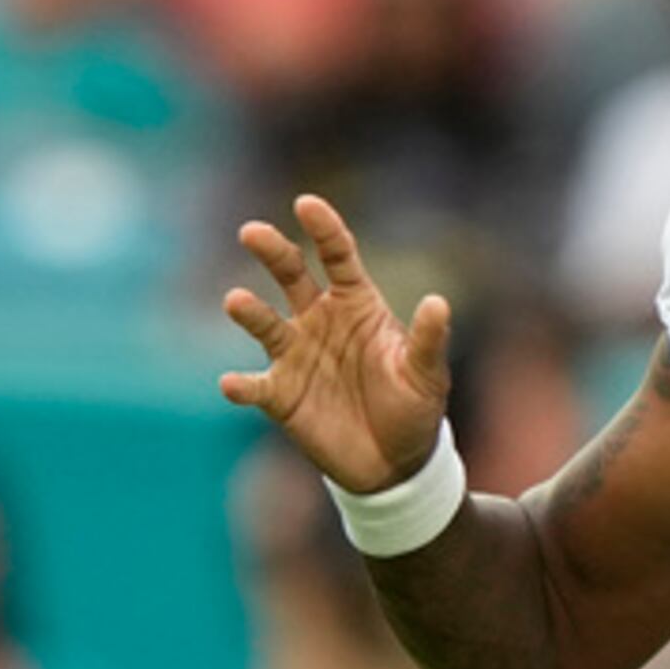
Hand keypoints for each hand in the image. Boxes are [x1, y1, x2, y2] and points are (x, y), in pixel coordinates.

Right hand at [218, 194, 455, 493]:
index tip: (305, 204)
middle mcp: (319, 321)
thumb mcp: (426, 374)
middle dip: (272, 252)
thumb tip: (438, 303)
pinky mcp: (280, 395)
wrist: (394, 464)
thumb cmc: (414, 409)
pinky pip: (254, 386)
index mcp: (356, 305)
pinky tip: (231, 384)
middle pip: (291, 275)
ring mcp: (296, 356)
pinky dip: (241, 385)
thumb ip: (427, 340)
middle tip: (251, 232)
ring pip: (266, 324)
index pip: (337, 256)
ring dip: (250, 312)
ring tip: (236, 300)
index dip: (323, 229)